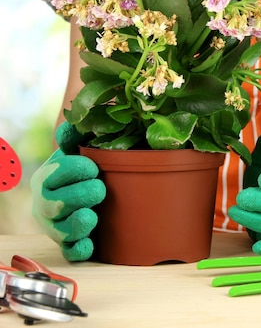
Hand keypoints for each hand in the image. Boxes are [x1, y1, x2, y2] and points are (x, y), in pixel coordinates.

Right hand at [30, 122, 105, 260]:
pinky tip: (89, 245)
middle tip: (100, 188)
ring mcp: (55, 226)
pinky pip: (70, 252)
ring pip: (61, 230)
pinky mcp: (68, 243)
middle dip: (83, 194)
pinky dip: (79, 250)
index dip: (77, 169)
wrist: (77, 193)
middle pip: (57, 204)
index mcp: (46, 178)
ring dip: (79, 223)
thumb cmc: (79, 169)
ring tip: (93, 215)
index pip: (56, 174)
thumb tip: (74, 123)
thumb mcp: (75, 150)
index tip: (94, 166)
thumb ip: (76, 136)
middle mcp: (46, 204)